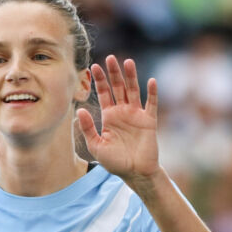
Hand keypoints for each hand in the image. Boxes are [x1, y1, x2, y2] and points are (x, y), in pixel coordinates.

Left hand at [77, 56, 160, 190]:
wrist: (134, 173)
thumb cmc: (115, 161)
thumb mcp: (96, 145)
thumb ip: (88, 128)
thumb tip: (79, 110)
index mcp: (109, 116)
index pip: (103, 93)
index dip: (99, 80)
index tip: (94, 66)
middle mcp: (122, 112)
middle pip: (118, 87)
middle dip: (114, 73)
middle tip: (110, 58)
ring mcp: (136, 115)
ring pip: (133, 91)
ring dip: (131, 77)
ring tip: (127, 62)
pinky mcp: (149, 121)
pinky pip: (151, 104)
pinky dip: (152, 93)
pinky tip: (150, 81)